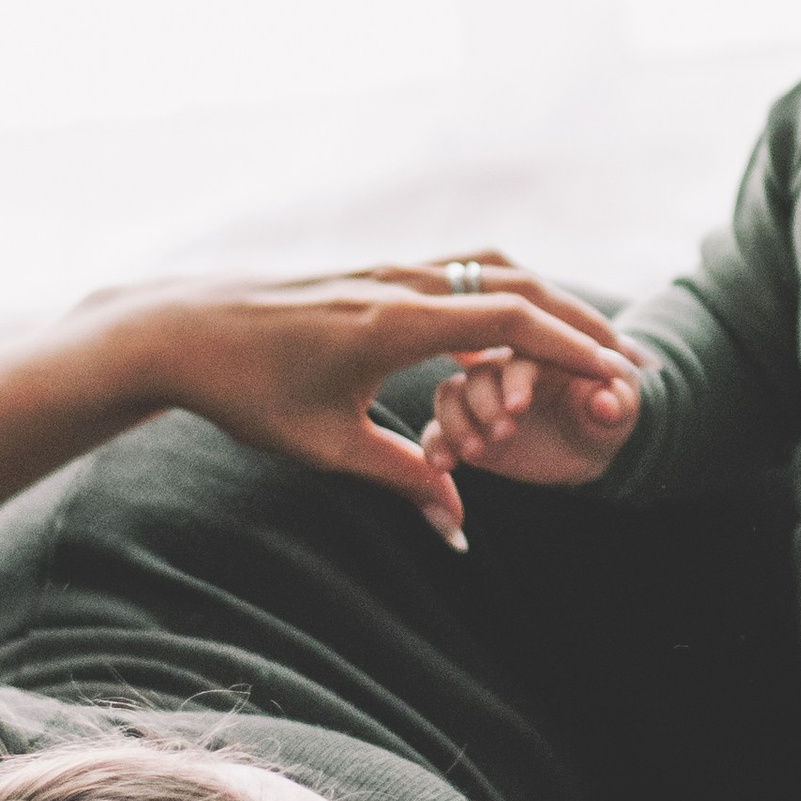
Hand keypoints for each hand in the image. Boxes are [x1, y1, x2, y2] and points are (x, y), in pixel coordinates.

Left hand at [91, 255, 637, 545]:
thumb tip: (460, 531)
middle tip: (627, 359)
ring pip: (490, 269)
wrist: (173, 329)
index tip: (620, 374)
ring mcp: (387, 268)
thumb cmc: (245, 391)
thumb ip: (404, 479)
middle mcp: (400, 283)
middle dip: (578, 324)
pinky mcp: (372, 269)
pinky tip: (513, 326)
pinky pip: (458, 270)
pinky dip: (502, 291)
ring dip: (544, 301)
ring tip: (583, 341)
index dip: (573, 348)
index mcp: (397, 323)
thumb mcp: (326, 446)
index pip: (511, 323)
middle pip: (517, 286)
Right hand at [421, 342, 642, 494]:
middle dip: (483, 402)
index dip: (516, 379)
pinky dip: (435, 444)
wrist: (585, 446)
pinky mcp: (466, 427)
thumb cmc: (605, 414)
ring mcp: (480, 397)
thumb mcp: (621, 411)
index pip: (522, 354)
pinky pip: (437, 429)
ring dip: (456, 422)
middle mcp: (503, 368)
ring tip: (474, 453)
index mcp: (542, 352)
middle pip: (478, 372)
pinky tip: (443, 465)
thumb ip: (618, 403)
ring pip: (450, 394)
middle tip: (502, 433)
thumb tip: (607, 402)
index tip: (520, 407)